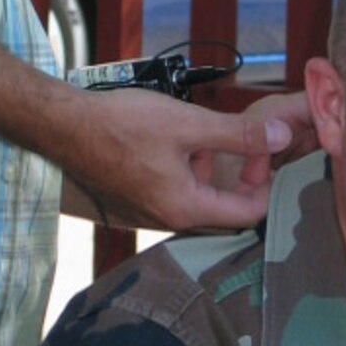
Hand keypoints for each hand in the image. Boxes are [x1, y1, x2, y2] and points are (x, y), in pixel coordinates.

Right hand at [60, 88, 294, 232]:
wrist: (64, 126)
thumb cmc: (122, 124)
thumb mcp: (189, 123)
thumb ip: (239, 134)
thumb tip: (281, 136)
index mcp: (185, 208)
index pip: (247, 213)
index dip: (264, 182)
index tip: (261, 150)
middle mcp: (167, 221)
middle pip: (223, 211)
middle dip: (237, 176)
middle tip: (239, 143)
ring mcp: (147, 215)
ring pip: (197, 200)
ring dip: (207, 171)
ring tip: (197, 136)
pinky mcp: (132, 203)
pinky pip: (172, 195)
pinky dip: (183, 172)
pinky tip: (170, 142)